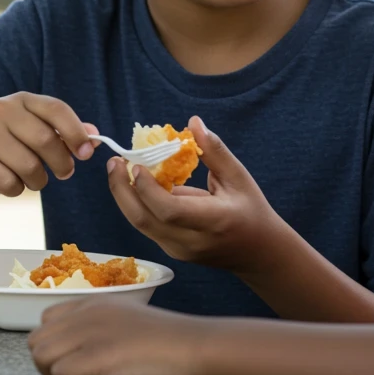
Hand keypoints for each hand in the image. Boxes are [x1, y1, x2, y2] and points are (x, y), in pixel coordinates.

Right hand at [0, 92, 98, 196]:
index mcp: (21, 100)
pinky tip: (11, 182)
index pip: (56, 109)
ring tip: (34, 179)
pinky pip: (8, 182)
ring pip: (28, 165)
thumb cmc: (0, 139)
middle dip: (62, 162)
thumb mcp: (28, 126)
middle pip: (45, 140)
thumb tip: (95, 136)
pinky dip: (16, 189)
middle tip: (64, 172)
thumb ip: (61, 130)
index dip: (76, 132)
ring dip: (39, 180)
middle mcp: (1, 111)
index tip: (87, 152)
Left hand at [28, 300, 205, 374]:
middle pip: (37, 341)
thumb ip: (100, 324)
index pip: (46, 319)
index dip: (56, 344)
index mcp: (95, 302)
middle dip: (51, 364)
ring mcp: (91, 332)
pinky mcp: (98, 355)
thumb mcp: (129, 317)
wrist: (196, 345)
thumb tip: (76, 348)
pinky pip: (61, 374)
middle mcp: (87, 312)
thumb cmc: (169, 341)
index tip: (77, 358)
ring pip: (41, 357)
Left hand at [106, 116, 286, 272]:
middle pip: (144, 220)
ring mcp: (179, 251)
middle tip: (115, 162)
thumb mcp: (239, 177)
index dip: (148, 188)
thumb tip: (193, 122)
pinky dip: (136, 204)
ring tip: (118, 169)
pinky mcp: (172, 251)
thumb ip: (215, 151)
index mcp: (213, 221)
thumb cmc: (251, 210)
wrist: (257, 252)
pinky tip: (134, 183)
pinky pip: (147, 226)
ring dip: (124, 196)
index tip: (137, 164)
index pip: (170, 210)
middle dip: (122, 190)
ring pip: (140, 225)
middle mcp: (191, 241)